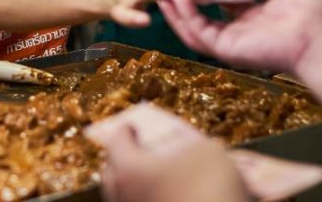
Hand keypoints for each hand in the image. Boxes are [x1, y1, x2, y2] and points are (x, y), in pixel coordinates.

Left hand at [100, 123, 246, 201]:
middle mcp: (123, 198)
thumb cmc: (207, 191)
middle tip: (137, 151)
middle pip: (113, 175)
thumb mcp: (208, 152)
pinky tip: (171, 198)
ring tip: (158, 178)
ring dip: (138, 186)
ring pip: (127, 199)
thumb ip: (193, 145)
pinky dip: (151, 201)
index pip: (117, 142)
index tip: (129, 127)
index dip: (125, 132)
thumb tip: (195, 149)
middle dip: (124, 161)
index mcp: (128, 170)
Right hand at [159, 0, 321, 73]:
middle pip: (196, 18)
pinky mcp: (226, 49)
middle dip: (178, 1)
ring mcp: (228, 43)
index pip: (214, 4)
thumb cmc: (309, 16)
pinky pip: (198, 32)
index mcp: (246, 19)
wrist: (318, 36)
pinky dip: (186, 16)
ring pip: (190, 29)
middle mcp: (234, 32)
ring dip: (175, 10)